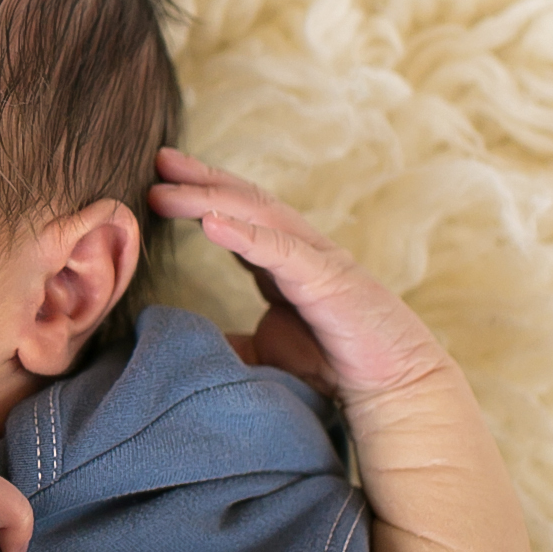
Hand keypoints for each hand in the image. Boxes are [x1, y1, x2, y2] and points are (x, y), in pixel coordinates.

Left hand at [147, 149, 454, 425]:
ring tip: (168, 189)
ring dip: (210, 198)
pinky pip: (282, 251)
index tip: (158, 182)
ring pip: (258, 216)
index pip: (238, 216)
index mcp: (284, 263)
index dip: (200, 196)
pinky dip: (245, 234)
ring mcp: (317, 260)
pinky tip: (210, 222)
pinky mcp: (330, 281)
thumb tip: (184, 343)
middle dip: (201, 179)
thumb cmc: (334, 366)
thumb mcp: (266, 351)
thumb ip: (231, 341)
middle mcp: (300, 251)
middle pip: (245, 202)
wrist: (394, 390)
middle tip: (160, 161)